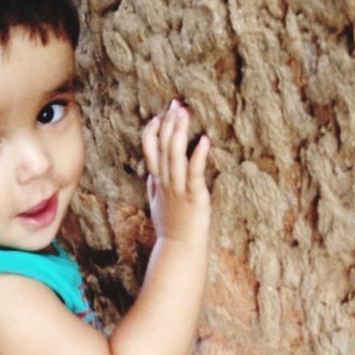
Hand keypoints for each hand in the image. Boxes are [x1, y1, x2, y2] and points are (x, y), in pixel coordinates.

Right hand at [141, 100, 210, 247]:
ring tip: (184, 113)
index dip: (152, 133)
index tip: (157, 117)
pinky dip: (198, 156)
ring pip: (174, 156)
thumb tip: (151, 175)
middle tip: (175, 104)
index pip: (150, 152)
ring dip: (179, 133)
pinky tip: (204, 140)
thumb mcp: (157, 204)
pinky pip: (195, 173)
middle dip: (169, 124)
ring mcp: (179, 189)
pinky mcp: (195, 196)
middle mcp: (166, 183)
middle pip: (163, 148)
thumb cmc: (171, 228)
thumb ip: (154, 187)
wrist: (179, 249)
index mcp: (158, 183)